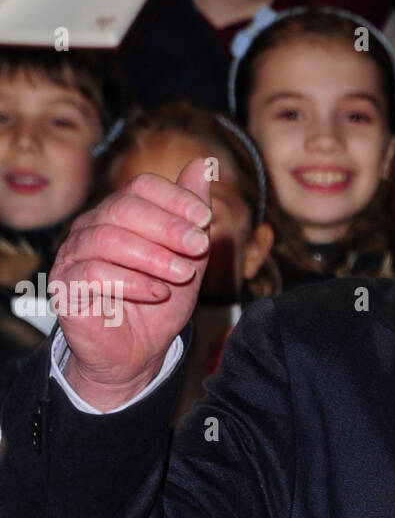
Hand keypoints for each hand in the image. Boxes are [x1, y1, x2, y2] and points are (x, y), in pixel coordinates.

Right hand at [50, 158, 211, 410]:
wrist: (138, 353)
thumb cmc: (160, 303)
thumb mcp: (188, 258)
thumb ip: (193, 216)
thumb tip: (204, 164)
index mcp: (119, 214)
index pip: (141, 187)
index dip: (175, 198)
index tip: (206, 220)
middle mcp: (91, 228)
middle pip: (123, 208)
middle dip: (168, 226)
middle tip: (199, 246)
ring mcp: (73, 256)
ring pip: (108, 239)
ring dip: (154, 256)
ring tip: (184, 275)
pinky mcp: (65, 286)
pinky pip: (93, 273)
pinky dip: (131, 281)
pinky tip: (157, 293)